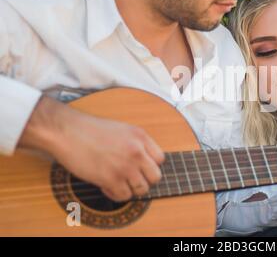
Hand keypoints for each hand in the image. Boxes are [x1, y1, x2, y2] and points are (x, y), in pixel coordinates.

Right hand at [19, 96, 164, 201]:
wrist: (67, 131)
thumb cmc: (90, 129)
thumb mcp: (122, 129)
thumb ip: (136, 143)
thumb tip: (145, 162)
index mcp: (140, 136)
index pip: (160, 159)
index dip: (150, 165)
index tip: (140, 167)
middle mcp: (136, 150)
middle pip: (156, 177)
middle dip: (145, 180)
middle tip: (132, 179)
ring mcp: (125, 165)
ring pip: (142, 189)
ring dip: (130, 189)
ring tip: (118, 183)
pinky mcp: (110, 178)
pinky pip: (123, 196)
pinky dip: (116, 194)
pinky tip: (106, 186)